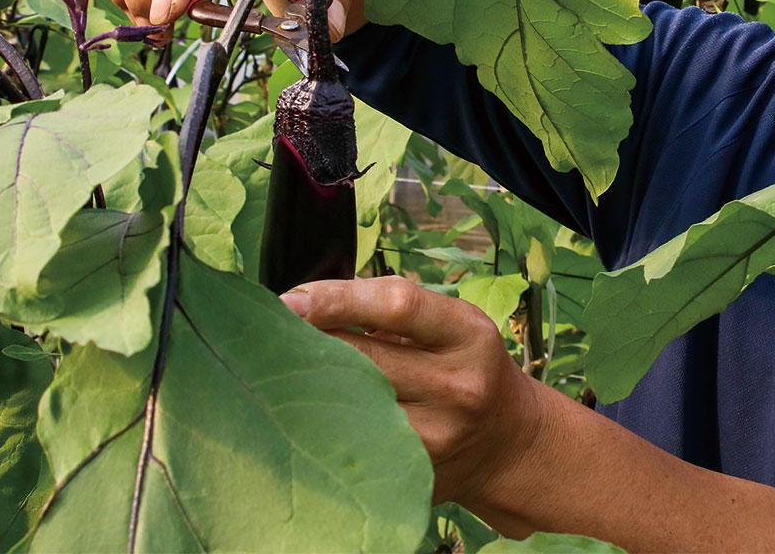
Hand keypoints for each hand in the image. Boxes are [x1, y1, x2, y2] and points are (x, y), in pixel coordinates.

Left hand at [280, 276, 545, 506]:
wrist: (506, 442)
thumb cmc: (466, 366)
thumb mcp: (453, 324)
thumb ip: (394, 308)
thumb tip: (306, 301)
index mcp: (469, 335)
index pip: (399, 305)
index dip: (337, 298)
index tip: (289, 298)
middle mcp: (458, 387)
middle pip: (361, 357)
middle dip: (307, 342)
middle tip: (267, 335)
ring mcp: (436, 438)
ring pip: (348, 407)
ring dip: (306, 387)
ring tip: (277, 372)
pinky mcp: (412, 476)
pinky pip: (352, 444)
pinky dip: (323, 426)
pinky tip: (305, 415)